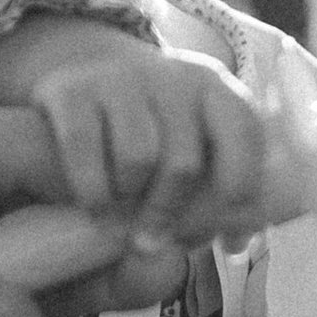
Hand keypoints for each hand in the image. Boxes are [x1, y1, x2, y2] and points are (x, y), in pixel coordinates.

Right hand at [0, 24, 274, 242]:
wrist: (86, 74)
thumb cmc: (152, 127)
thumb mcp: (191, 142)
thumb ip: (216, 187)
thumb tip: (235, 242)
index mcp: (214, 88)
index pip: (243, 134)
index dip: (239, 191)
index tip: (224, 237)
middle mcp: (172, 76)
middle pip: (184, 163)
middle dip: (169, 215)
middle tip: (153, 242)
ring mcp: (121, 79)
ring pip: (137, 159)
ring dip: (128, 204)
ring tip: (120, 223)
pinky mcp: (72, 90)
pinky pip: (85, 150)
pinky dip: (92, 191)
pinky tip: (94, 208)